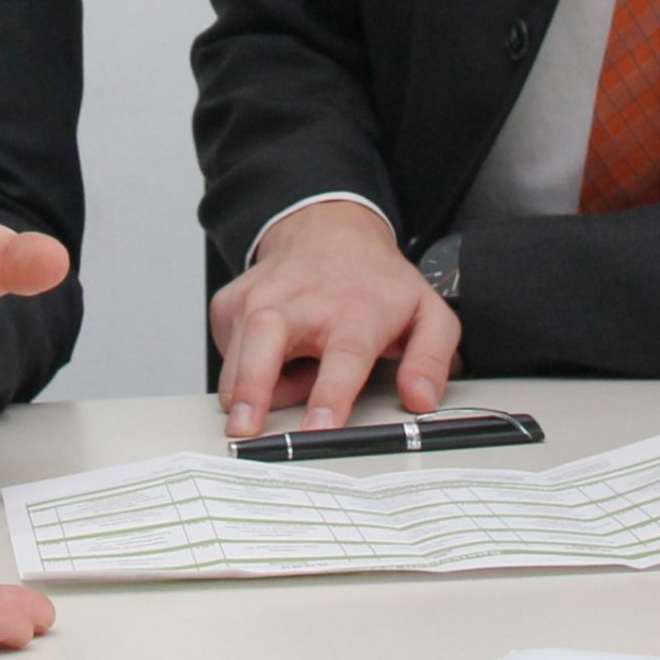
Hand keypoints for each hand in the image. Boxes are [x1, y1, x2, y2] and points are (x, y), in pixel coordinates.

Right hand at [209, 198, 459, 439]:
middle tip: (245, 428)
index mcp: (355, 312)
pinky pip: (228, 354)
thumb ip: (432, 360)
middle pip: (266, 339)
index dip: (329, 396)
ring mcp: (258, 299)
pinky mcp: (229, 304)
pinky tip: (271, 357)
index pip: (343, 357)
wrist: (327, 231)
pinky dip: (243, 371)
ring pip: (237, 356)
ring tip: (281, 388)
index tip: (317, 429)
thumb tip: (421, 399)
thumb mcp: (426, 314)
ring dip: (248, 390)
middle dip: (251, 386)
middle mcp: (301, 302)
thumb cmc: (374, 283)